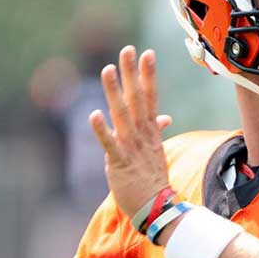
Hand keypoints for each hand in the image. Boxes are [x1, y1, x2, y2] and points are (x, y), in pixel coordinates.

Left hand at [89, 46, 174, 216]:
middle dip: (131, 73)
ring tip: (107, 70)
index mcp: (151, 131)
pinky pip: (109, 143)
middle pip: (137, 98)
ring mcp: (131, 147)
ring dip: (114, 92)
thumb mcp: (157, 151)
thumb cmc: (153, 179)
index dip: (148, 74)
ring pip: (122, 114)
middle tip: (127, 49)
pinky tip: (93, 114)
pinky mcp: (119, 162)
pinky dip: (102, 129)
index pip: (151, 97)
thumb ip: (157, 131)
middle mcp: (142, 135)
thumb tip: (165, 118)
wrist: (156, 207)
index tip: (146, 53)